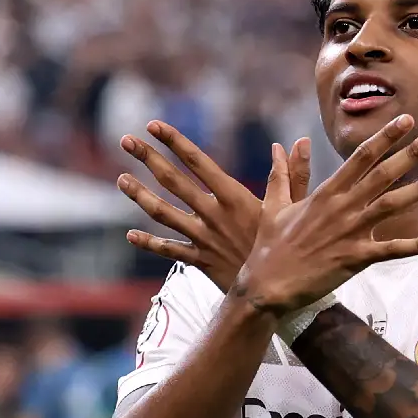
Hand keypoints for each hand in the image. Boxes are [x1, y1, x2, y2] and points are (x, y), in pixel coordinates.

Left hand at [116, 120, 311, 291]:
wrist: (277, 291)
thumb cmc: (288, 247)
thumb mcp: (292, 208)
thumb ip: (291, 174)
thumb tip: (297, 143)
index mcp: (234, 197)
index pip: (198, 162)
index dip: (174, 142)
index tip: (154, 126)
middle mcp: (213, 214)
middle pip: (173, 181)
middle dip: (148, 158)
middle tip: (126, 140)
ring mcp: (203, 238)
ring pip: (163, 213)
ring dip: (140, 195)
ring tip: (120, 179)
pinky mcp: (200, 260)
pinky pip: (169, 250)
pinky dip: (150, 243)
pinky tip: (131, 235)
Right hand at [235, 115, 417, 313]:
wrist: (267, 284)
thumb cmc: (270, 245)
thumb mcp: (275, 204)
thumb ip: (285, 173)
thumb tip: (283, 144)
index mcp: (326, 192)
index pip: (361, 158)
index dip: (385, 138)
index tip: (406, 120)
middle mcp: (342, 207)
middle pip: (383, 174)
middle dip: (410, 153)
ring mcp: (351, 232)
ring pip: (393, 205)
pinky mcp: (356, 258)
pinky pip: (393, 250)